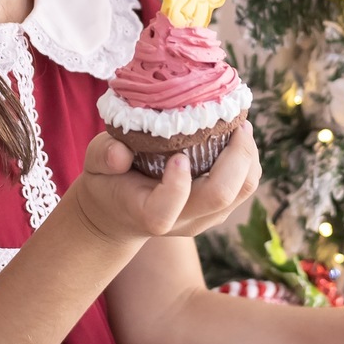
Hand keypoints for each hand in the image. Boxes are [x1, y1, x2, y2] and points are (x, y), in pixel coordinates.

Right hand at [70, 122, 260, 247]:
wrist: (119, 211)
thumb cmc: (108, 181)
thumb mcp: (95, 164)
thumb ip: (103, 156)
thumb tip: (120, 154)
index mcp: (147, 214)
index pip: (165, 210)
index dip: (176, 184)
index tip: (176, 154)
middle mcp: (182, 221)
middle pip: (220, 196)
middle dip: (235, 156)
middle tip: (234, 122)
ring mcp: (205, 218)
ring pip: (242, 191)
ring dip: (248, 156)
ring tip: (240, 125)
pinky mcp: (219, 210)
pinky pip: (245, 187)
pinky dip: (248, 160)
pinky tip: (237, 136)